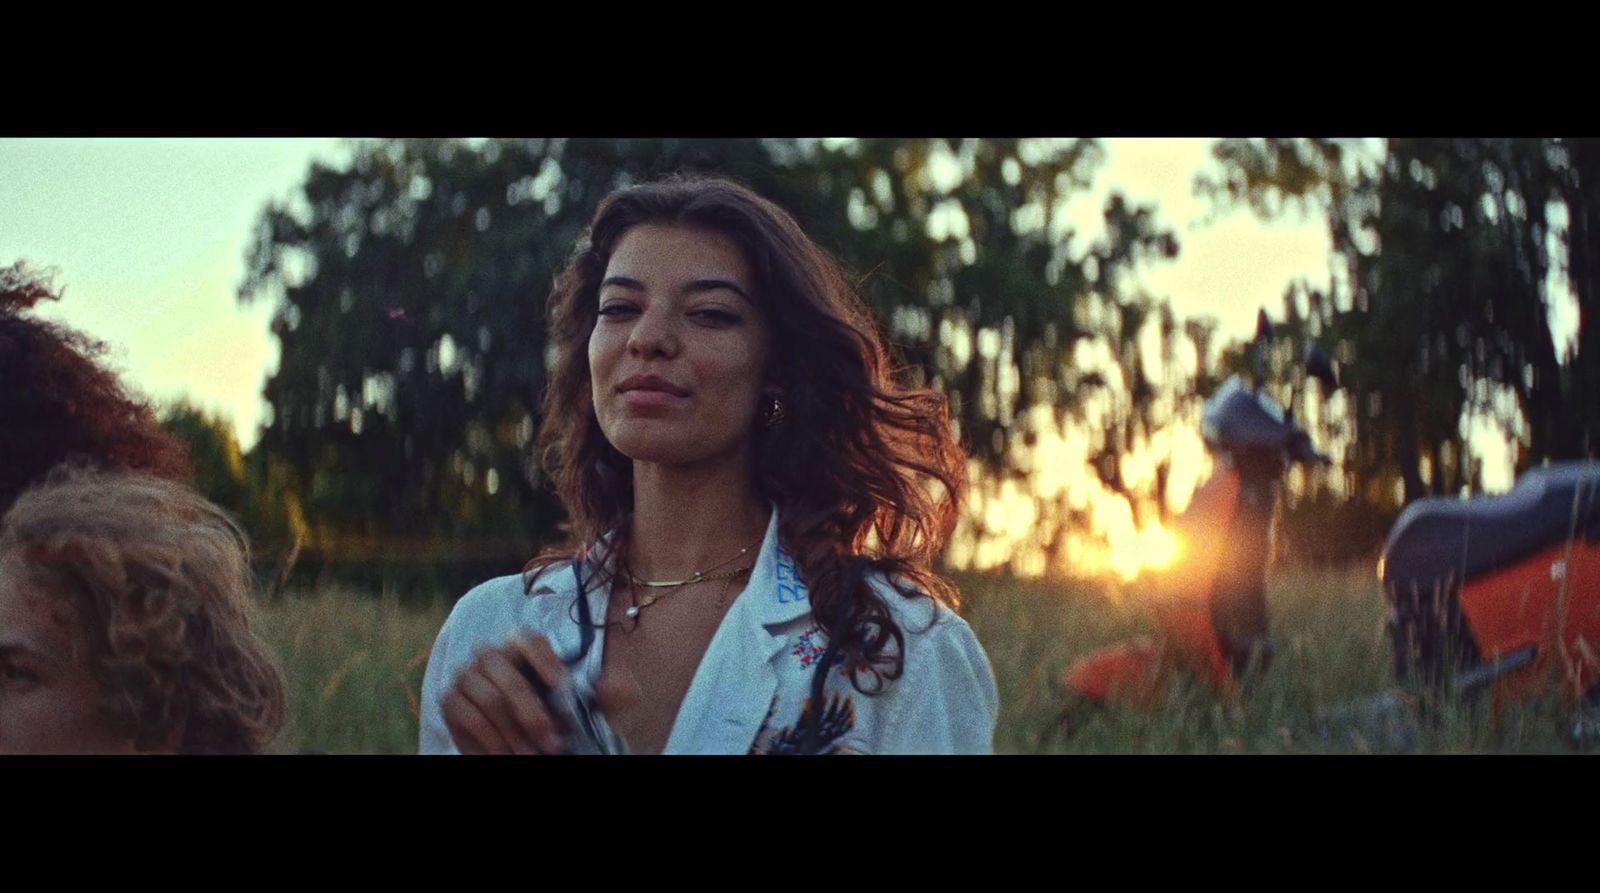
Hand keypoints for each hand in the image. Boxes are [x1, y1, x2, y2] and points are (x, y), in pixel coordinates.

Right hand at [440, 634, 637, 754]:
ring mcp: (467, 676)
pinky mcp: (451, 702)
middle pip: (507, 674)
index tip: (562, 685)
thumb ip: (612, 697)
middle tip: (554, 742)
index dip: (543, 658)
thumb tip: (623, 685)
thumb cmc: (561, 721)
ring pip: (490, 700)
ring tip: (534, 754)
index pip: (528, 638)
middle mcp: (491, 655)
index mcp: (524, 648)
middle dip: (532, 712)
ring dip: (515, 734)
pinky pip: (469, 718)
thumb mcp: (595, 712)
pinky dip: (492, 741)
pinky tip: (509, 755)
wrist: (532, 746)